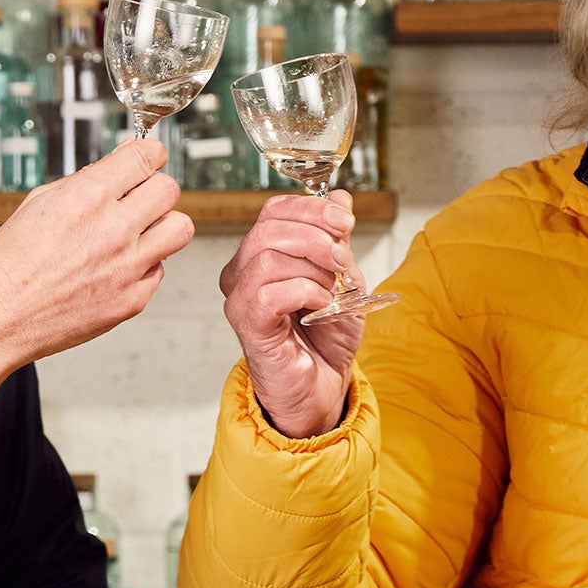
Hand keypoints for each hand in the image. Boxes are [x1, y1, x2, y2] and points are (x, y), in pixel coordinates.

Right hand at [0, 135, 194, 422]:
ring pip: (180, 228)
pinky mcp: (133, 299)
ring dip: (163, 225)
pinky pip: (160, 270)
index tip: (148, 159)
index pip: (147, 156)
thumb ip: (87, 181)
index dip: (150, 154)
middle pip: (170, 189)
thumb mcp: (40, 202)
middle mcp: (113, 230)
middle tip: (140, 198)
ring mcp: (127, 267)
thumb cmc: (10, 265)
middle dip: (155, 188)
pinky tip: (117, 267)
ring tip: (139, 233)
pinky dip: (144, 265)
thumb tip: (122, 164)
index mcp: (87, 197)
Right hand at [220, 190, 363, 437]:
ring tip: (333, 290)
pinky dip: (305, 292)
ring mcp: (241, 299)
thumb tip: (340, 200)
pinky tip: (321, 306)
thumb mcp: (343, 279)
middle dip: (316, 236)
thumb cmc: (326, 339)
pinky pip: (270, 292)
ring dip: (313, 267)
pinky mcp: (248, 325)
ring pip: (267, 256)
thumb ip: (339, 240)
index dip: (312, 209)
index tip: (346, 222)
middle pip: (268, 228)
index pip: (274, 210)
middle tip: (343, 259)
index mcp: (261, 255)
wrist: (323, 388)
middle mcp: (242, 274)